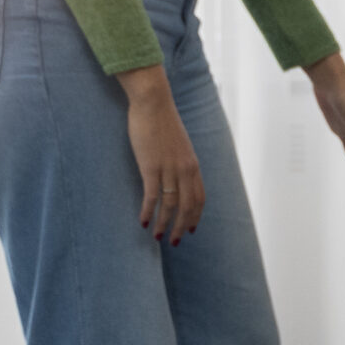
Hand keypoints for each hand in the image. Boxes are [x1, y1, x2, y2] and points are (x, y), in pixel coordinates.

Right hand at [117, 65, 202, 245]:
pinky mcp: (151, 166)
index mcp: (193, 164)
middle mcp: (185, 169)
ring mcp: (169, 168)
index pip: (200, 197)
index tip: (190, 229)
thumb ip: (179, 161)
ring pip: (171, 204)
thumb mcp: (178, 145)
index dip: (195, 216)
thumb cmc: (162, 122)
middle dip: (181, 226)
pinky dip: (149, 212)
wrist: (153, 103)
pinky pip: (152, 196)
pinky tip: (144, 222)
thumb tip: (175, 175)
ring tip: (158, 237)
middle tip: (174, 241)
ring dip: (164, 223)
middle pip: (188, 206)